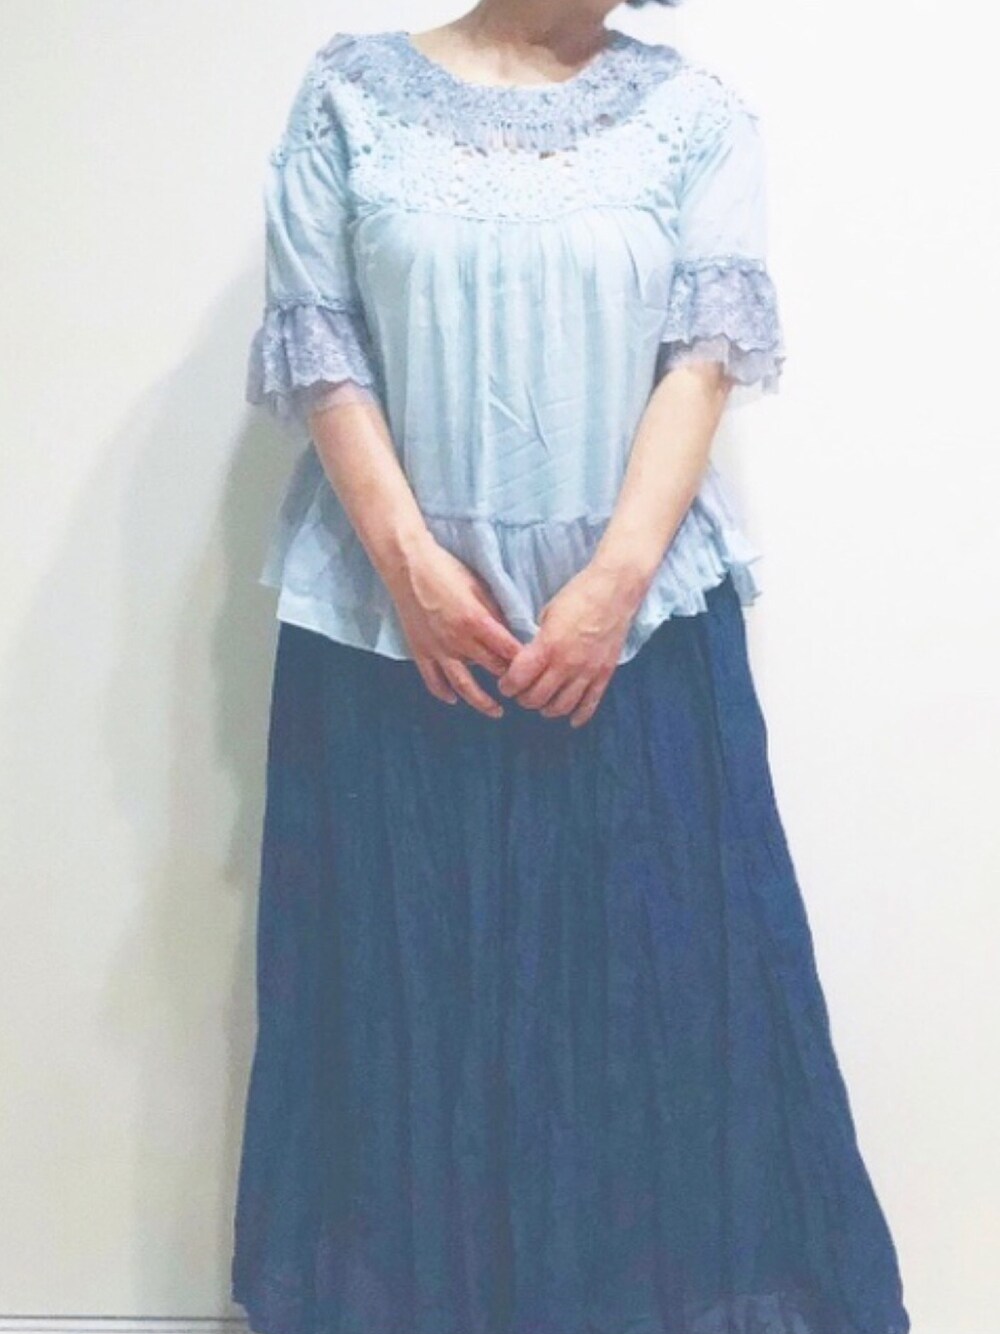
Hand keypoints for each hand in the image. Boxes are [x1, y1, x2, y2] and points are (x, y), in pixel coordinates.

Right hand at [390, 540, 523, 717]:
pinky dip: (444, 693)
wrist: (407, 566)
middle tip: (523, 688)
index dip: (524, 662)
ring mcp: (438, 649)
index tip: (535, 669)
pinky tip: (454, 699)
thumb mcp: (479, 586)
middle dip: (510, 681)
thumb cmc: (445, 570)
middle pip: (492, 670)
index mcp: (477, 622)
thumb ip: (495, 613)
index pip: (508, 651)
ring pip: (464, 685)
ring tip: (496, 711)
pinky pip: (433, 680)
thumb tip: (510, 632)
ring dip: (482, 701)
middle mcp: (458, 641)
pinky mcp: (420, 651)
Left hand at [496, 562, 641, 727]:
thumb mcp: (547, 614)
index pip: (518, 680)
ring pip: (562, 707)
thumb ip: (537, 641)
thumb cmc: (578, 595)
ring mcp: (588, 672)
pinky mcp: (605, 674)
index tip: (505, 684)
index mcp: (548, 647)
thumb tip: (526, 658)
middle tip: (521, 692)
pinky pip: (590, 704)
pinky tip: (572, 720)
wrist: (615, 589)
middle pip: (537, 698)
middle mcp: (567, 664)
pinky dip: (579, 716)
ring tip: (543, 701)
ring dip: (547, 708)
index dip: (507, 686)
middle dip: (524, 699)